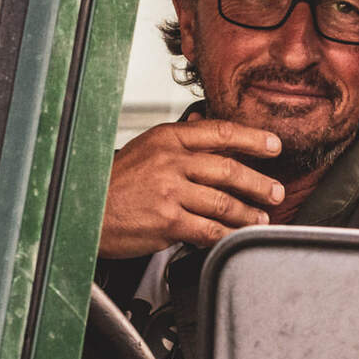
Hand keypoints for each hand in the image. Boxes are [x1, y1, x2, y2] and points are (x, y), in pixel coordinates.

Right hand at [98, 117, 286, 257]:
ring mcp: (170, 192)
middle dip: (259, 183)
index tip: (273, 146)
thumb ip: (177, 140)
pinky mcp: (169, 221)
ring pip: (223, 202)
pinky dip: (228, 234)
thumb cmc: (112, 184)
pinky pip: (209, 229)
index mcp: (167, 139)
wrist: (84, 212)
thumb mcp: (144, 148)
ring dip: (248, 213)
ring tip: (259, 218)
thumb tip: (204, 122)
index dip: (253, 139)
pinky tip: (236, 235)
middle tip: (275, 191)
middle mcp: (171, 162)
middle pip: (229, 169)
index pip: (221, 132)